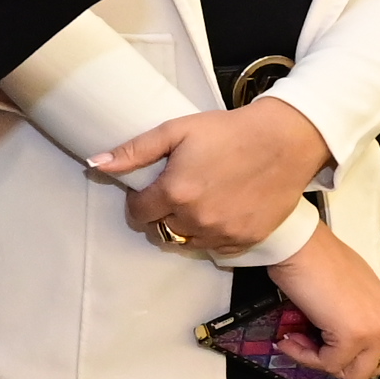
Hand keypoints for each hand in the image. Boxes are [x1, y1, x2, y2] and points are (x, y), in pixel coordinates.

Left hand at [90, 97, 333, 253]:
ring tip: (196, 201)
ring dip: (183, 226)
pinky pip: (214, 248)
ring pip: (186, 242)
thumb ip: (134, 151)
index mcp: (175, 193)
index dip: (139, 200)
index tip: (149, 188)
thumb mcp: (176, 131)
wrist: (284, 142)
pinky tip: (218, 212)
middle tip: (174, 192)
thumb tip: (96, 164)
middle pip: (160, 230)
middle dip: (159, 214)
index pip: (138, 213)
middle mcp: (197, 219)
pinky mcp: (246, 240)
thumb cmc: (228, 131)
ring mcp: (223, 233)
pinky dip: (210, 235)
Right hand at [264, 226, 379, 378]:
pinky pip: (327, 363)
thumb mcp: (354, 277)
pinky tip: (289, 338)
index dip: (357, 356)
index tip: (328, 345)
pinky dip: (304, 355)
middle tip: (316, 349)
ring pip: (353, 373)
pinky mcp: (351, 337)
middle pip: (374, 368)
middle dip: (342, 365)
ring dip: (321, 362)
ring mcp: (372, 331)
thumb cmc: (317, 255)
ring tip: (297, 341)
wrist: (300, 246)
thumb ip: (374, 298)